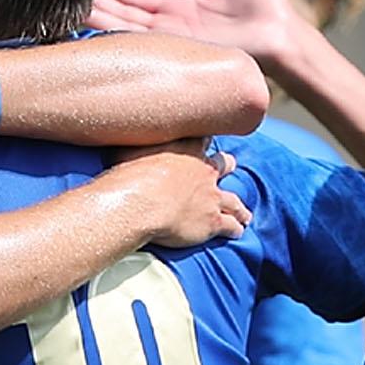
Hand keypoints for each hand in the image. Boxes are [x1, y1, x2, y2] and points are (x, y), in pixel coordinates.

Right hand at [93, 0, 303, 68]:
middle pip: (125, 13)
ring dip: (97, 14)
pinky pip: (136, 36)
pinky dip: (111, 27)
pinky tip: (89, 16)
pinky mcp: (174, 45)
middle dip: (98, 2)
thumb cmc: (266, 11)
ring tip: (68, 2)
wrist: (282, 34)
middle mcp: (171, 28)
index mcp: (181, 11)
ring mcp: (171, 39)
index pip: (140, 1)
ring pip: (123, 25)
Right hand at [108, 138, 253, 246]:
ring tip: (244, 212)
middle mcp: (204, 170)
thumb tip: (120, 132)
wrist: (139, 203)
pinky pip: (231, 225)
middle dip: (226, 166)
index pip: (201, 138)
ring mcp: (211, 197)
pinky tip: (239, 231)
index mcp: (185, 149)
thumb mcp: (128, 148)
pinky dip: (236, 228)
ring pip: (233, 200)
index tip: (203, 139)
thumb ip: (133, 142)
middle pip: (223, 164)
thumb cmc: (129, 175)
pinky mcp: (212, 221)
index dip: (203, 140)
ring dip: (239, 206)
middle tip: (228, 166)